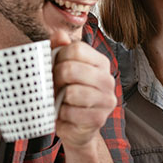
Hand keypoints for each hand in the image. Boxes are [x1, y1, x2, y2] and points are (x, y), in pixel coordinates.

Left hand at [50, 30, 116, 145]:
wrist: (77, 127)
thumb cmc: (68, 94)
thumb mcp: (62, 69)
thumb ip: (59, 50)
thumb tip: (59, 34)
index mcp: (100, 62)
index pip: (76, 49)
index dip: (58, 56)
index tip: (55, 66)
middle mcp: (107, 79)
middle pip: (70, 69)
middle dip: (55, 79)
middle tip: (54, 86)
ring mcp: (106, 100)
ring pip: (71, 92)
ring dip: (58, 99)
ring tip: (60, 101)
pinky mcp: (99, 119)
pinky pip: (71, 113)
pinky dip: (61, 115)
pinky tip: (64, 115)